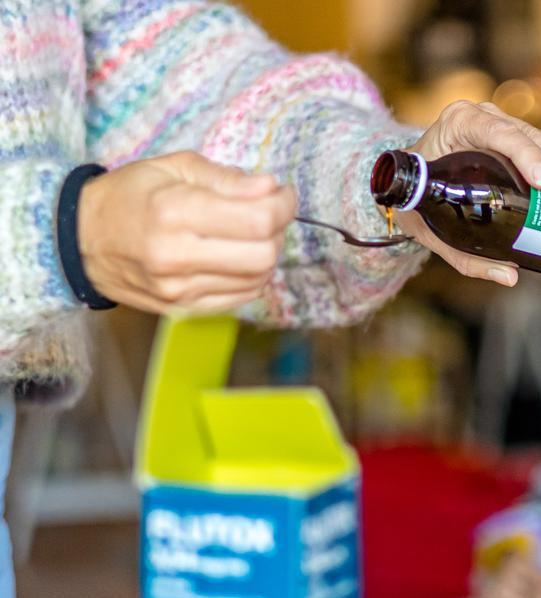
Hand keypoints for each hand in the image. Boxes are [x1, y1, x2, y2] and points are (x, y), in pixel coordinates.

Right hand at [79, 151, 295, 313]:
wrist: (80, 239)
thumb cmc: (130, 195)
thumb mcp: (174, 167)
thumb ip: (227, 178)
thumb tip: (270, 187)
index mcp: (175, 211)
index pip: (258, 220)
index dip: (284, 205)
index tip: (282, 193)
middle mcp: (177, 256)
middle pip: (264, 255)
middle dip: (277, 231)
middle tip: (266, 213)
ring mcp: (179, 289)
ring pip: (258, 279)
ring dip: (265, 254)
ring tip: (247, 233)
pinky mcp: (182, 310)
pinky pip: (241, 297)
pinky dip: (250, 276)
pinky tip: (235, 256)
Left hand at [397, 100, 540, 286]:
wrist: (411, 179)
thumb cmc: (417, 199)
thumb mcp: (430, 229)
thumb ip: (466, 257)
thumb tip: (510, 275)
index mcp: (459, 124)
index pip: (498, 133)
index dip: (526, 155)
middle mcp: (486, 118)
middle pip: (532, 137)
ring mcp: (505, 126)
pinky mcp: (521, 140)